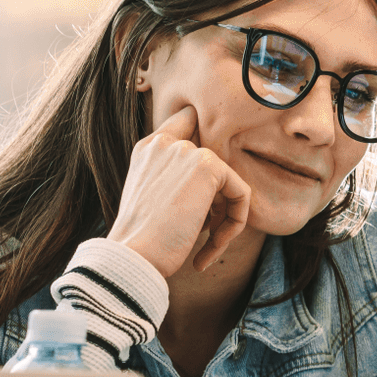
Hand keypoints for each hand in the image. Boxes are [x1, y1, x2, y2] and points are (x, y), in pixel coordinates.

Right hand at [106, 106, 251, 275]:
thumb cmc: (143, 239)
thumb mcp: (156, 199)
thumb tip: (223, 185)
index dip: (206, 142)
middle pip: (217, 164)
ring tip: (208, 247)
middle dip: (218, 202)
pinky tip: (213, 246)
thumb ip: (181, 179)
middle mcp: (166, 143)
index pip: (187, 121)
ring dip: (225, 220)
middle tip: (207, 234)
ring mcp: (186, 151)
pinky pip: (242, 194)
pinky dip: (235, 223)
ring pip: (229, 184)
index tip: (210, 174)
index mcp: (149, 148)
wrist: (134, 255)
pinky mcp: (208, 167)